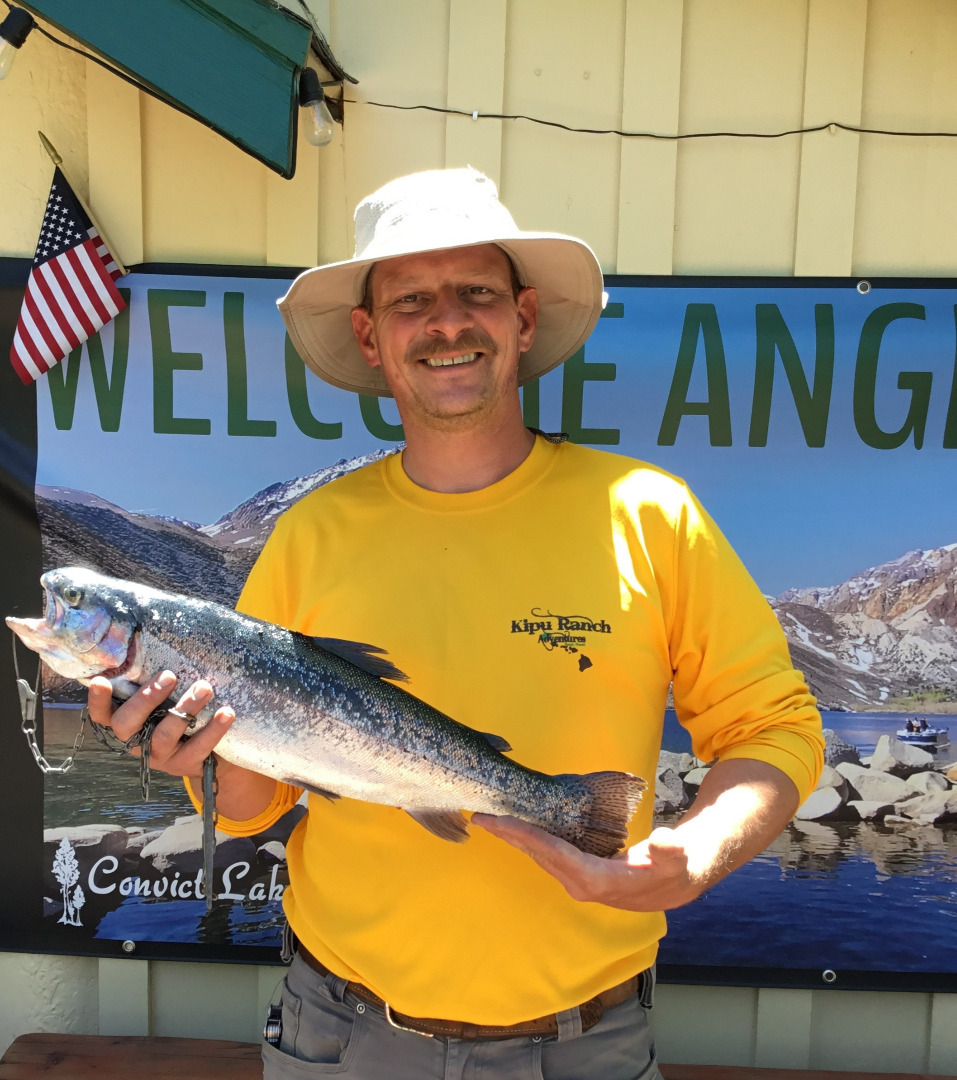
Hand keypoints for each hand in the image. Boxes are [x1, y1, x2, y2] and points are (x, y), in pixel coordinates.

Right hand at [86, 670, 234, 781]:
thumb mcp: (162, 701)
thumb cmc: (176, 714)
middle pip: (128, 724)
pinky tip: (226, 712)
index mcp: (124, 723)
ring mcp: (160, 756)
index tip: (101, 681)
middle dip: (147, 698)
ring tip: (205, 688)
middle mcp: (136, 742)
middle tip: (170, 675)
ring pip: (165, 734)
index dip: (98, 701)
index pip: (102, 715)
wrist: (206, 753)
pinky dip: (214, 729)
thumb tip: (164, 639)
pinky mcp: (185, 764)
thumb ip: (155, 683)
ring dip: (185, 709)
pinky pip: (199, 747)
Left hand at [472, 816, 704, 910]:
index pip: (556, 854)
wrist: (678, 882)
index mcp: (600, 879)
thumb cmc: (676, 866)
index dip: (528, 837)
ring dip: (515, 837)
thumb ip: (669, 851)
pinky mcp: (579, 871)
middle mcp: (582, 883)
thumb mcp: (678, 856)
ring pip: (540, 855)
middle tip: (480, 816)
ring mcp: (579, 879)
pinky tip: (515, 826)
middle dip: (510, 835)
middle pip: (539, 854)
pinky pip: (548, 852)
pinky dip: (529, 838)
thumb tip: (660, 843)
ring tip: (489, 819)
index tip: (503, 824)